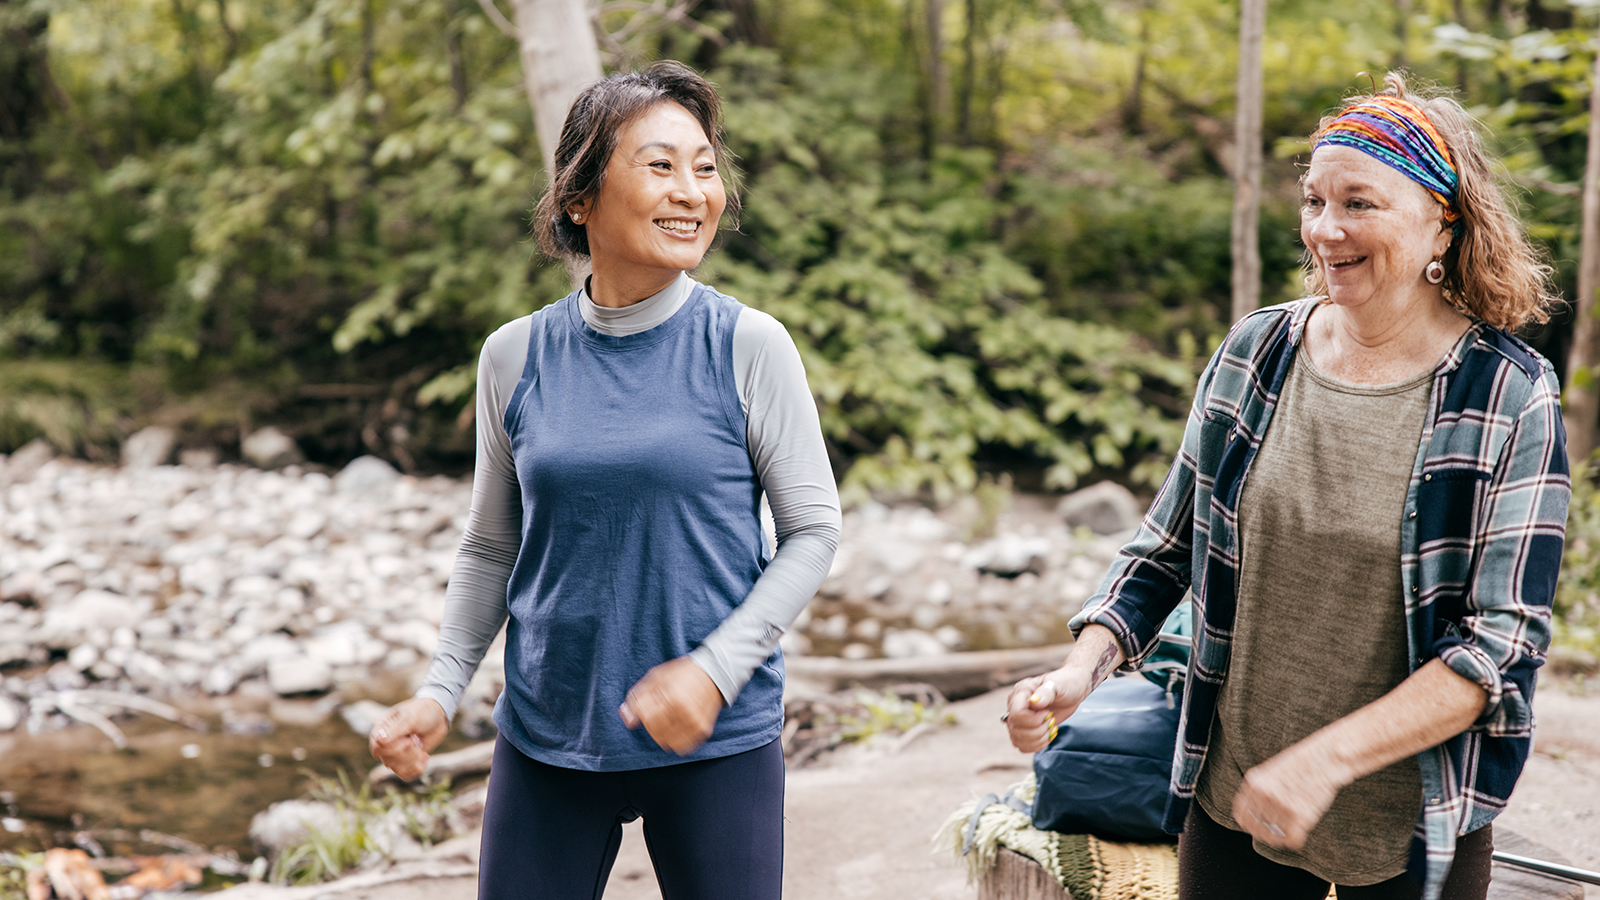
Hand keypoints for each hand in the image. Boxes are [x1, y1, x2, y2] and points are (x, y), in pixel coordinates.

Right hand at [368, 697, 449, 780]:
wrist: (438, 716)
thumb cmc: (423, 712)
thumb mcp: (411, 718)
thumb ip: (395, 730)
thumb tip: (379, 740)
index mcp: (380, 730)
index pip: (377, 749)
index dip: (394, 749)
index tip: (409, 740)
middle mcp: (384, 743)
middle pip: (387, 761)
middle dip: (407, 753)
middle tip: (417, 739)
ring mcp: (394, 754)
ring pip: (396, 769)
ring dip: (413, 760)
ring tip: (420, 745)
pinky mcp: (405, 761)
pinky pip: (405, 775)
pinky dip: (417, 768)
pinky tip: (424, 756)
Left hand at [619, 656, 723, 755]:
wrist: (713, 675)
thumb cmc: (681, 674)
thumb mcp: (655, 677)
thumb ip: (637, 697)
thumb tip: (626, 718)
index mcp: (672, 697)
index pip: (646, 718)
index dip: (643, 712)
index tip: (648, 704)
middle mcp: (685, 713)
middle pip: (655, 732)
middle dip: (651, 722)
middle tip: (659, 710)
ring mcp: (696, 724)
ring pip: (666, 742)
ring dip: (663, 732)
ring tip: (669, 718)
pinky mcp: (703, 731)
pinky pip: (681, 747)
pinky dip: (675, 739)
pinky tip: (678, 726)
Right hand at [1004, 667, 1091, 752]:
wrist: (1072, 690)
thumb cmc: (1066, 683)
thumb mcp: (1059, 684)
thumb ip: (1046, 692)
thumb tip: (1034, 702)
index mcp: (1020, 691)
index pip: (1016, 714)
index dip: (1033, 720)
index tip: (1048, 713)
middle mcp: (1014, 705)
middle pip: (1015, 729)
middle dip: (1038, 731)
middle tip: (1051, 720)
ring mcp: (1018, 718)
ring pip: (1017, 740)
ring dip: (1037, 740)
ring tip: (1050, 728)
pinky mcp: (1024, 729)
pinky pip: (1022, 745)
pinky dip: (1036, 746)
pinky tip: (1047, 736)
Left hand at [1231, 743, 1345, 849]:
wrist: (1328, 757)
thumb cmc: (1303, 763)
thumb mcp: (1272, 770)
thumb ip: (1260, 789)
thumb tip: (1255, 815)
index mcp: (1254, 782)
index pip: (1241, 816)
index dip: (1250, 825)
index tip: (1259, 828)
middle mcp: (1264, 794)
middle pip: (1257, 830)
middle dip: (1267, 833)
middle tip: (1279, 832)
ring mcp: (1281, 804)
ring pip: (1274, 837)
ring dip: (1282, 837)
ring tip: (1291, 830)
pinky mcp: (1301, 815)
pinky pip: (1292, 840)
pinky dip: (1296, 839)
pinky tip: (1301, 831)